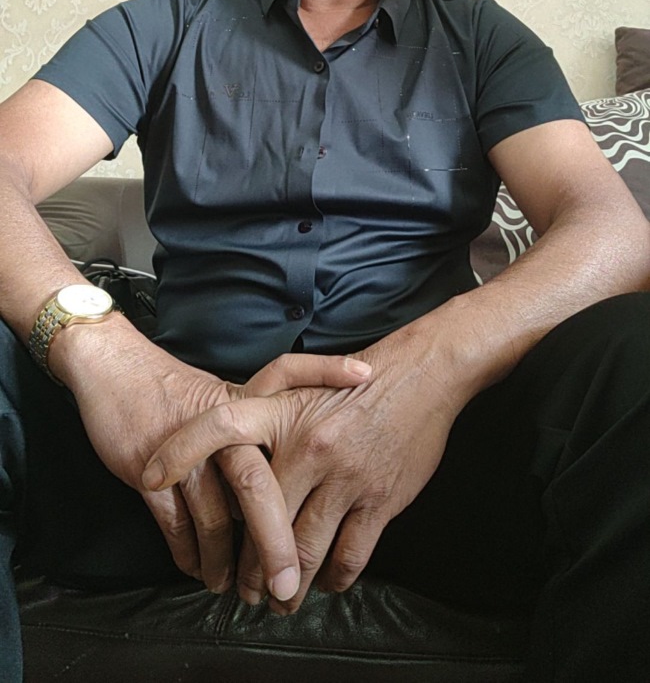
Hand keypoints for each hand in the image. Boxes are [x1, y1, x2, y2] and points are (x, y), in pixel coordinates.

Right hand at [60, 318, 370, 600]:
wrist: (115, 368)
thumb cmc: (177, 387)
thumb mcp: (228, 395)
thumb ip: (264, 428)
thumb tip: (302, 473)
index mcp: (245, 406)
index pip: (292, 385)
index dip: (326, 376)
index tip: (358, 398)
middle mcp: (221, 427)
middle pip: (254, 483)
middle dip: (274, 541)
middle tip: (287, 584)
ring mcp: (184, 448)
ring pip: (213, 517)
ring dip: (226, 561)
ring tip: (237, 587)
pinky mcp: (149, 469)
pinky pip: (175, 525)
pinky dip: (189, 554)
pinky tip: (199, 569)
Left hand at [143, 316, 466, 610]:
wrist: (424, 373)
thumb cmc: (358, 383)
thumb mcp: (304, 385)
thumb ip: (266, 418)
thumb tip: (225, 458)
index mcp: (284, 411)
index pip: (218, 425)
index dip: (180, 450)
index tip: (150, 479)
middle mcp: (310, 444)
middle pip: (259, 520)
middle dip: (245, 567)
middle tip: (237, 590)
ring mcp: (346, 475)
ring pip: (301, 551)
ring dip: (285, 588)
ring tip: (278, 601)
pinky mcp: (380, 499)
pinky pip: (347, 557)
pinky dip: (331, 579)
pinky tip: (324, 582)